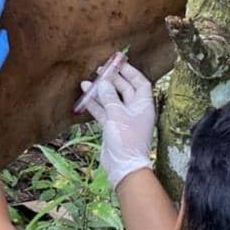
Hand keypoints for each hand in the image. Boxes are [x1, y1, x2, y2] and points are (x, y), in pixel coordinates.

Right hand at [79, 58, 154, 188]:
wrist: (123, 166)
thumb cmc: (126, 140)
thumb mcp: (117, 115)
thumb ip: (109, 97)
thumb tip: (102, 83)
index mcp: (144, 105)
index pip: (140, 83)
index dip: (130, 72)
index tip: (118, 63)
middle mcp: (135, 110)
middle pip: (125, 89)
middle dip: (113, 80)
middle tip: (100, 70)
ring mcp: (123, 118)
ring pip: (112, 100)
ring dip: (101, 91)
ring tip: (88, 81)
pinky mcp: (112, 126)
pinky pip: (103, 111)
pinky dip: (95, 104)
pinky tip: (85, 95)